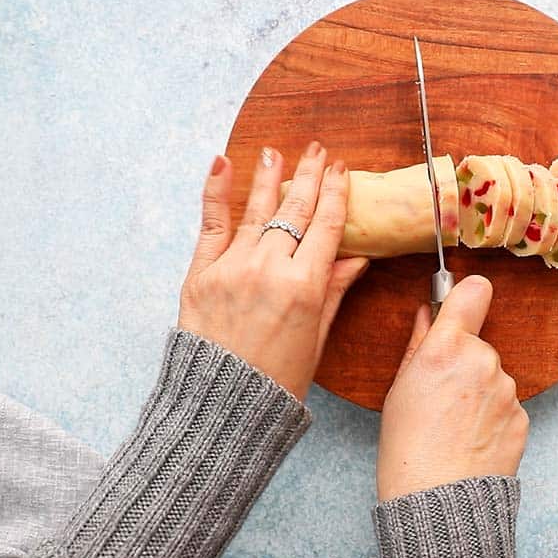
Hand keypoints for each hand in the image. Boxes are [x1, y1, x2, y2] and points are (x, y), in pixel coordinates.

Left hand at [177, 142, 368, 399]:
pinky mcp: (201, 273)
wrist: (221, 406)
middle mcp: (269, 269)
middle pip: (295, 210)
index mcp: (305, 287)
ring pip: (257, 210)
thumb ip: (334, 291)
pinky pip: (211, 224)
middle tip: (318, 151)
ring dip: (270, 177)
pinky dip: (216, 191)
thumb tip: (355, 258)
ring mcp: (232, 267)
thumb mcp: (317, 337)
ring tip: (277, 152)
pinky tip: (223, 163)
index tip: (341, 170)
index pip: (326, 225)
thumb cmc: (275, 380)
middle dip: (309, 176)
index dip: (336, 193)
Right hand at [376, 276, 529, 500]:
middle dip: (463, 362)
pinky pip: (505, 405)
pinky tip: (471, 439)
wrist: (438, 501)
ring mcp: (507, 390)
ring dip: (479, 392)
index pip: (472, 293)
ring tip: (454, 426)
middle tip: (440, 397)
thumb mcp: (399, 390)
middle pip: (478, 345)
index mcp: (446, 348)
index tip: (463, 302)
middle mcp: (482, 361)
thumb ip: (417, 344)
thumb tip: (427, 314)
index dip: (467, 295)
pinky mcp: (522, 416)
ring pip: (493, 378)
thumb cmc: (407, 449)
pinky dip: (492, 417)